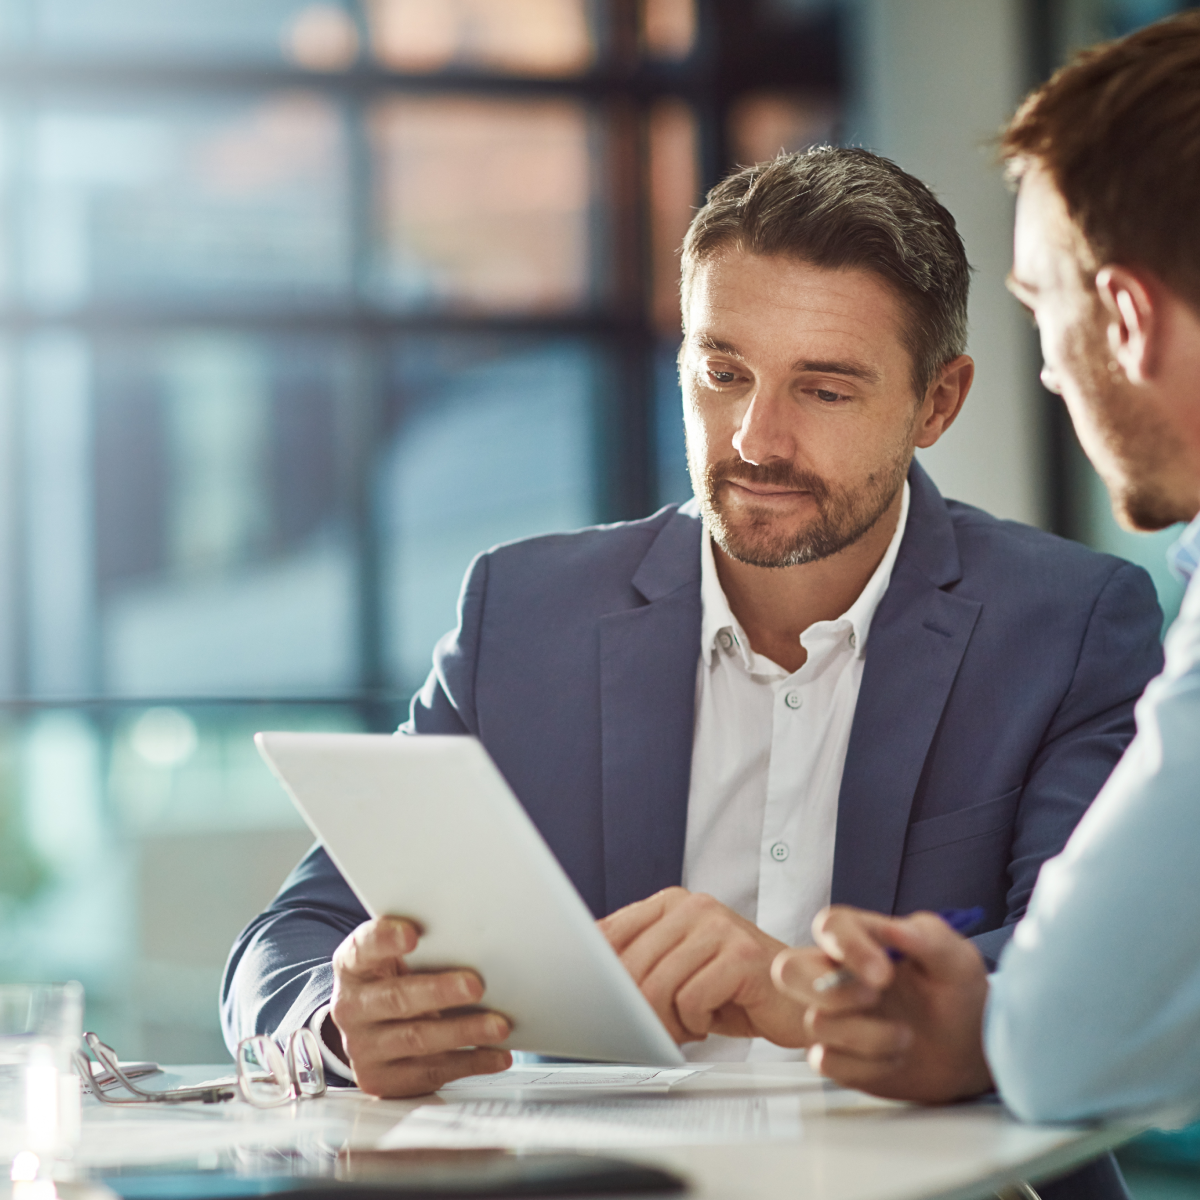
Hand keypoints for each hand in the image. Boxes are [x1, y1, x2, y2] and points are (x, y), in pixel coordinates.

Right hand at [328, 916, 511, 1096]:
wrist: (368, 1028)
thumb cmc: (393, 980)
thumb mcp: (395, 957)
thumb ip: (423, 946)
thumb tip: (473, 935)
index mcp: (352, 966)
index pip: (363, 948)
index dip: (385, 940)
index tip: (412, 934)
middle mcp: (351, 1008)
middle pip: (396, 998)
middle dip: (439, 992)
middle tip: (475, 985)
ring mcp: (364, 1047)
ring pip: (417, 1039)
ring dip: (463, 1031)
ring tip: (498, 1025)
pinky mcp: (383, 1079)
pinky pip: (431, 1072)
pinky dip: (470, 1062)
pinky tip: (496, 1054)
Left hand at [598, 887, 805, 1045]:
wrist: (800, 997)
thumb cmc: (735, 989)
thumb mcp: (679, 968)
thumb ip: (640, 963)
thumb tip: (586, 980)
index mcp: (672, 903)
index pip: (610, 933)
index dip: (596, 974)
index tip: (595, 1002)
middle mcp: (695, 906)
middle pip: (631, 966)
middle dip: (636, 1010)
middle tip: (654, 1028)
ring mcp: (720, 927)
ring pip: (658, 985)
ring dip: (668, 1021)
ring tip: (687, 1025)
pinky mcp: (741, 956)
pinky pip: (692, 1000)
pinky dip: (697, 1023)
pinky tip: (713, 1020)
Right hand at [773, 905, 993, 1103]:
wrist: (972, 1051)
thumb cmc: (960, 994)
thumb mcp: (957, 959)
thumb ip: (929, 937)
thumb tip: (895, 928)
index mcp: (863, 939)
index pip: (830, 926)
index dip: (847, 947)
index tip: (883, 973)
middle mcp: (837, 974)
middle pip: (788, 970)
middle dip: (827, 991)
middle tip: (874, 999)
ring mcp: (834, 1015)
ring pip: (815, 1022)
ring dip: (867, 1035)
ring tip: (907, 1036)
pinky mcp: (837, 1055)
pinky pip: (825, 1061)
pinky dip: (864, 1065)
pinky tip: (893, 1059)